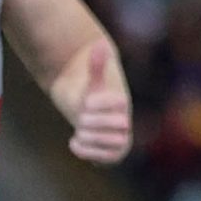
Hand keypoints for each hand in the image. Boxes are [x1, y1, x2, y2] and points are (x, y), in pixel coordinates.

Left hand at [68, 46, 130, 163]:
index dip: (98, 103)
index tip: (87, 102)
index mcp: (121, 104)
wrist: (93, 123)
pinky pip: (99, 156)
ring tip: (80, 130)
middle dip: (88, 121)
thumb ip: (96, 65)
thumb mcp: (93, 83)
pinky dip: (83, 149)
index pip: (115, 102)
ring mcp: (120, 142)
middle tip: (82, 119)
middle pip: (104, 123)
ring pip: (100, 140)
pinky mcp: (113, 157)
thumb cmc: (93, 100)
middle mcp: (125, 124)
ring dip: (85, 134)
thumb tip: (99, 43)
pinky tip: (76, 141)